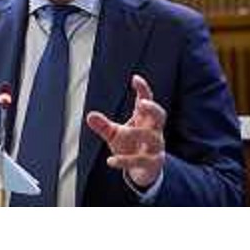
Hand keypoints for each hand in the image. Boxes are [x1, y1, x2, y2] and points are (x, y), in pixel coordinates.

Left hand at [86, 74, 165, 188]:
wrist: (142, 171)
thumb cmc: (129, 145)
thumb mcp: (114, 134)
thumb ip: (103, 125)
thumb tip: (90, 116)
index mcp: (144, 120)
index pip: (147, 101)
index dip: (143, 90)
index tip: (135, 78)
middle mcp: (153, 131)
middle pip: (160, 116)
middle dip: (153, 109)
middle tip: (143, 103)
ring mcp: (155, 147)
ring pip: (153, 138)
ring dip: (137, 133)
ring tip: (122, 132)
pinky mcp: (152, 163)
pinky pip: (141, 161)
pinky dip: (125, 161)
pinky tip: (110, 161)